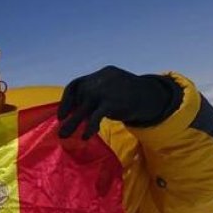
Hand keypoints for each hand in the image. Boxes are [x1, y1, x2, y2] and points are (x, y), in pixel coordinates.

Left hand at [58, 66, 180, 139]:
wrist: (151, 96)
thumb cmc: (127, 96)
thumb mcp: (110, 89)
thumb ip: (94, 96)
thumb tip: (74, 113)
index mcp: (99, 75)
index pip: (75, 85)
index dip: (66, 100)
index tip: (61, 115)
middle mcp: (99, 80)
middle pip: (78, 98)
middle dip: (70, 115)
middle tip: (61, 132)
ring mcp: (105, 90)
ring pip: (83, 108)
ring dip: (73, 123)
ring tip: (64, 136)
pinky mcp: (112, 102)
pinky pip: (95, 116)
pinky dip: (89, 127)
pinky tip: (85, 136)